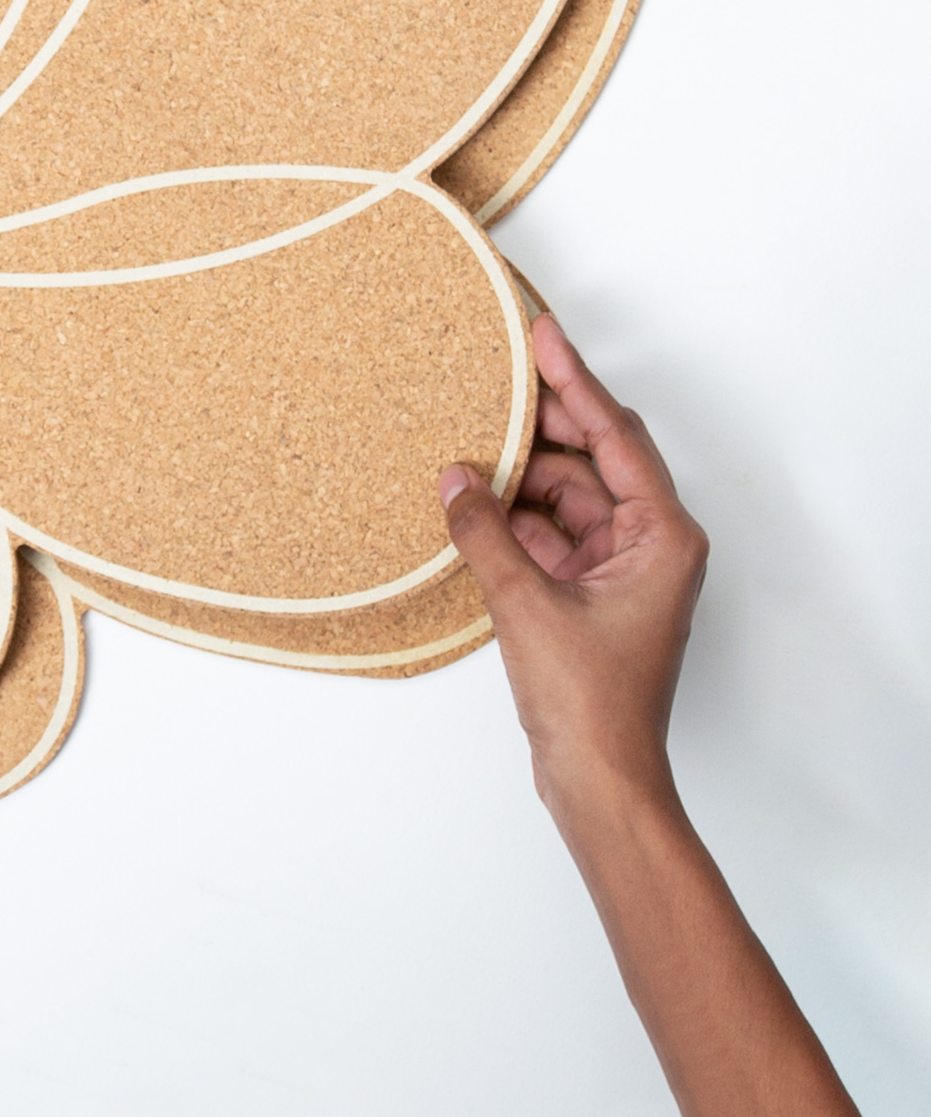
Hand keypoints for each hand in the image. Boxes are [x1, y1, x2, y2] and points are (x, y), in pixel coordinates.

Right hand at [439, 315, 708, 818]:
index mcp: (662, 536)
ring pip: (568, 493)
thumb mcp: (526, 605)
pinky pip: (552, 530)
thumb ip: (486, 533)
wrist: (601, 782)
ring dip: (518, 474)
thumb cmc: (591, 704)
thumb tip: (454, 477)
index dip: (575, 380)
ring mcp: (622, 569)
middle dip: (541, 422)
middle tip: (492, 376)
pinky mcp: (593, 592)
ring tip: (465, 443)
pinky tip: (472, 499)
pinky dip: (514, 514)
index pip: (615, 435)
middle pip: (593, 457)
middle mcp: (651, 544)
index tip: (542, 334)